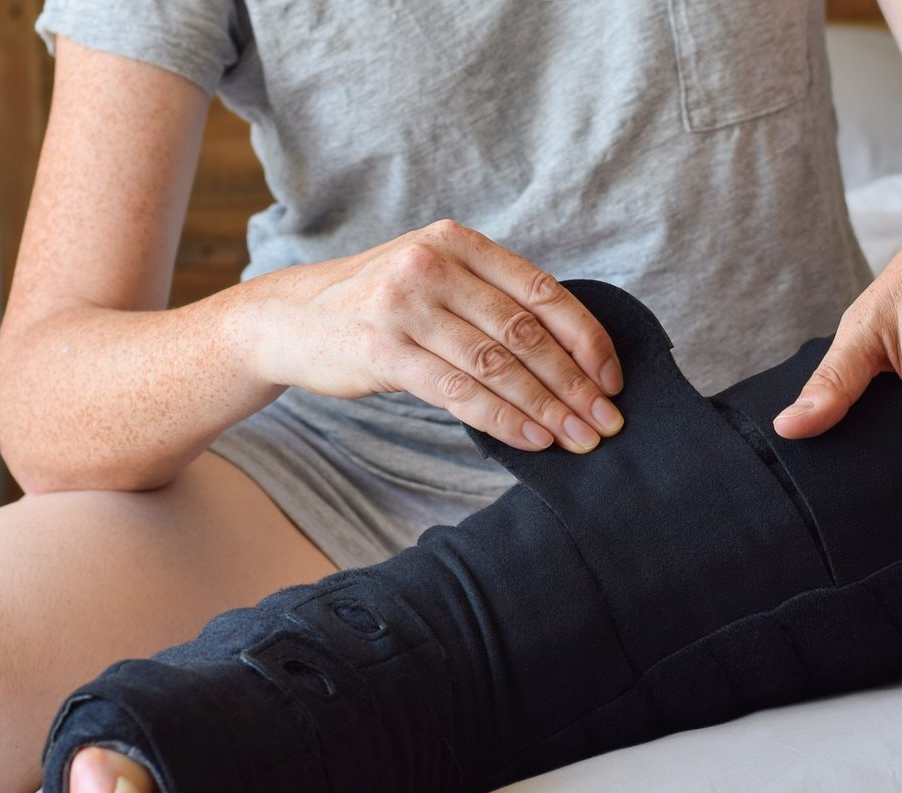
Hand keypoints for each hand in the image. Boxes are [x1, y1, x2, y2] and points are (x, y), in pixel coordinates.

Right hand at [239, 219, 623, 452]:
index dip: (586, 339)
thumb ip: (488, 299)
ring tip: (579, 438)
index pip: (541, 292)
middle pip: (525, 333)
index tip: (613, 380)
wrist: (289, 319)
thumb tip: (570, 355)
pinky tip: (532, 439)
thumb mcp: (432, 280)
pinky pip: (459, 392)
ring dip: (546, 408)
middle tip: (607, 422)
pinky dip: (503, 420)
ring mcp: (405, 305)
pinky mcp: (382, 349)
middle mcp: (433, 264)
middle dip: (574, 384)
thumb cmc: (376, 307)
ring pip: (497, 365)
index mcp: (458, 243)